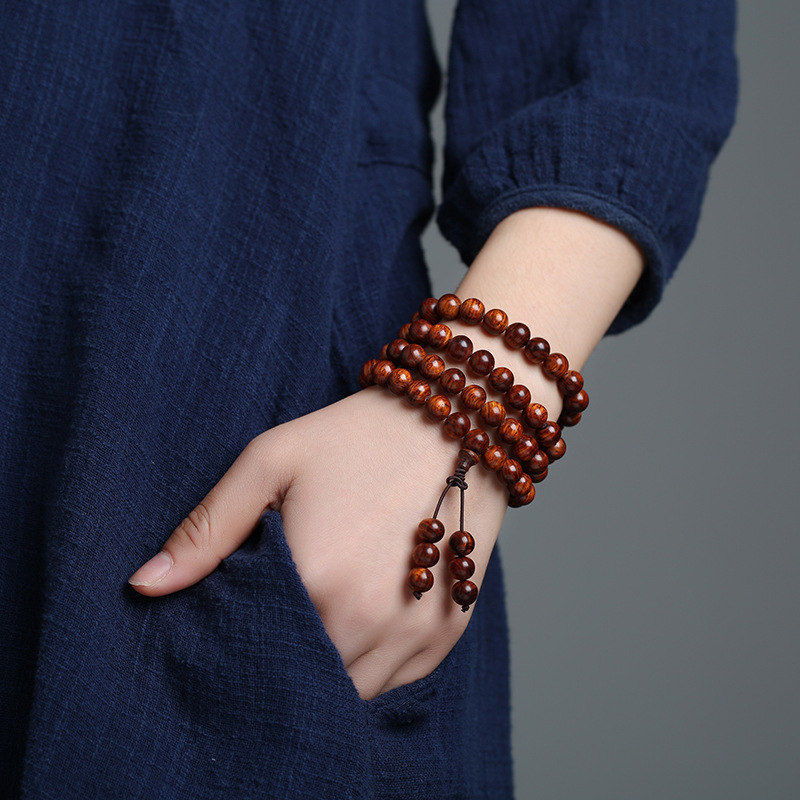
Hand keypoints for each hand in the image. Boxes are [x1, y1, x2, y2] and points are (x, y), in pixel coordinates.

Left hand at [128, 388, 508, 699]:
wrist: (454, 421)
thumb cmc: (355, 437)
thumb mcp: (270, 462)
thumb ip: (207, 530)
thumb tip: (144, 586)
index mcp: (316, 581)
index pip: (254, 657)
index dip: (241, 647)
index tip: (242, 620)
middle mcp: (368, 620)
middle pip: (306, 683)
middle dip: (285, 664)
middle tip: (282, 618)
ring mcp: (415, 631)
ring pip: (352, 694)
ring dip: (329, 670)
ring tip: (323, 618)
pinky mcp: (448, 630)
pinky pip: (396, 681)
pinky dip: (372, 665)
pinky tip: (362, 618)